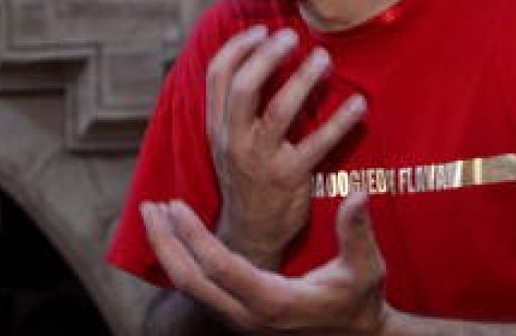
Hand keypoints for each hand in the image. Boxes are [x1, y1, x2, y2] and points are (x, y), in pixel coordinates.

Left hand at [142, 193, 389, 334]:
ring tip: (152, 214)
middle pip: (189, 281)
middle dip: (164, 243)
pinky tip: (172, 234)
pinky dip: (178, 260)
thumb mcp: (366, 269)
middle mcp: (247, 316)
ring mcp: (238, 319)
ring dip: (166, 250)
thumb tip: (360, 196)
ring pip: (188, 287)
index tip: (175, 205)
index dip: (193, 236)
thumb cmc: (359, 302)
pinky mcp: (235, 315)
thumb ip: (358, 233)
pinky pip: (197, 288)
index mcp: (273, 303)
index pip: (220, 269)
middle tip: (149, 206)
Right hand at [206, 27, 365, 267]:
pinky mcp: (289, 178)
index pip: (217, 75)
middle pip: (243, 87)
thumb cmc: (246, 178)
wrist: (250, 232)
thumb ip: (235, 106)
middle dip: (267, 56)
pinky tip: (359, 104)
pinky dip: (340, 121)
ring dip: (303, 79)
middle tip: (292, 36)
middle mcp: (233, 140)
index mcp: (217, 126)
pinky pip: (318, 144)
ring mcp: (260, 160)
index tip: (263, 29)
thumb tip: (255, 57)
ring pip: (278, 110)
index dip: (239, 46)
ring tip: (324, 58)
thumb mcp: (227, 141)